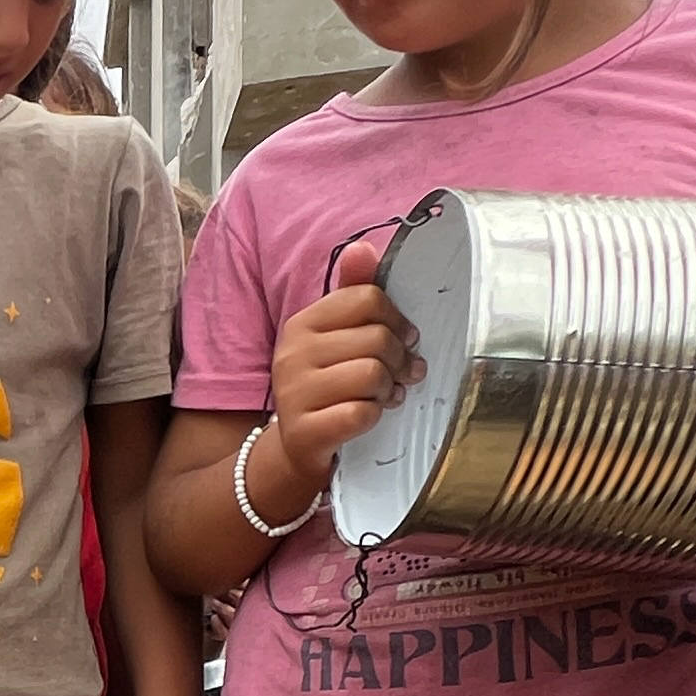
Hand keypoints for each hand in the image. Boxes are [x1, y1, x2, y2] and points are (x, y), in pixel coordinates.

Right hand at [266, 240, 416, 490]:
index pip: (367, 299)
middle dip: (399, 360)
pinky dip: (374, 416)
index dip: (397, 319)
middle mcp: (292, 354)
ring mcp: (294, 393)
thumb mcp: (336, 338)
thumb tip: (362, 247)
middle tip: (400, 374)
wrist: (297, 447)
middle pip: (376, 338)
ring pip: (372, 374)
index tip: (403, 338)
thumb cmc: (328, 386)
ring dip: (389, 389)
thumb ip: (352, 294)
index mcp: (303, 323)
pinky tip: (369, 416)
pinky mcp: (304, 431)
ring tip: (385, 395)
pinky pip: (361, 413)